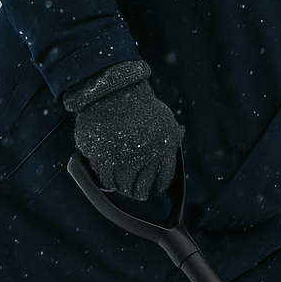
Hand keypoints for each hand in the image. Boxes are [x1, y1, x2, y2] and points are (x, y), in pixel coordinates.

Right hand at [63, 60, 183, 199]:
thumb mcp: (165, 118)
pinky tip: (107, 176)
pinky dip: (105, 181)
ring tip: (120, 183)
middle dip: (137, 191)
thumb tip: (180, 135)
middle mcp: (143, 158)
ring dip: (121, 187)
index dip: (156, 186)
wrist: (112, 90)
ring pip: (121, 188)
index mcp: (162, 151)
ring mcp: (120, 160)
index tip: (152, 186)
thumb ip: (174, 133)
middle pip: (140, 191)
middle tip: (133, 189)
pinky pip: (103, 180)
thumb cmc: (140, 104)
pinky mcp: (100, 158)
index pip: (161, 182)